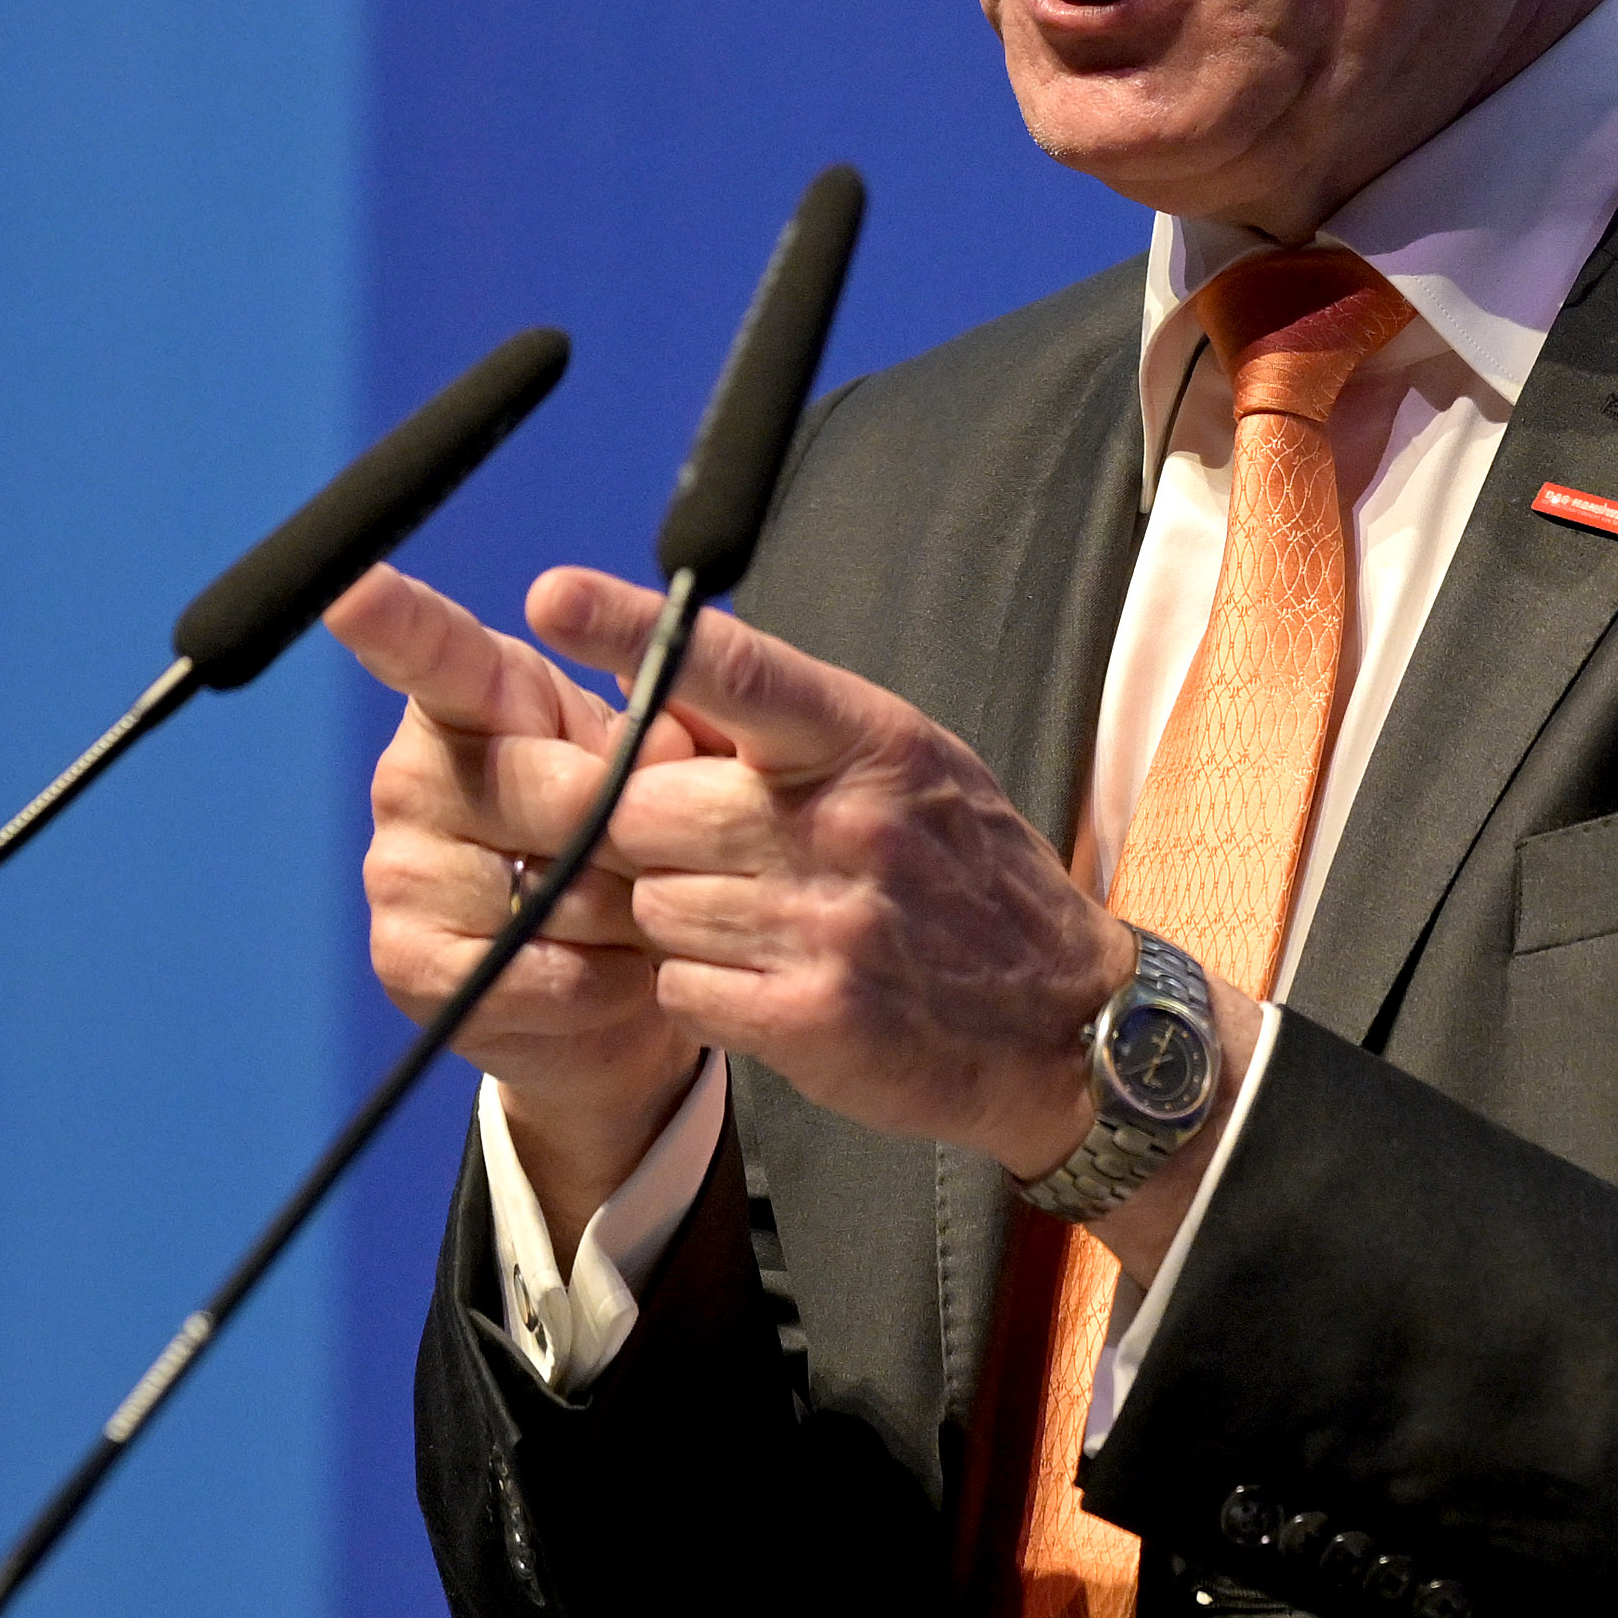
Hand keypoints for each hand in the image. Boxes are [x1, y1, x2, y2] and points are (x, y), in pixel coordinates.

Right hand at [325, 563, 723, 1229]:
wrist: (623, 973)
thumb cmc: (640, 831)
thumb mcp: (671, 759)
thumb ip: (668, 732)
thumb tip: (663, 749)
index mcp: (475, 693)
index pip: (431, 649)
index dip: (393, 620)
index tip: (354, 594)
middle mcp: (414, 772)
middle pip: (558, 794)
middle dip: (641, 833)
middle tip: (661, 852)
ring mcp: (398, 870)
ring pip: (553, 895)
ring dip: (625, 918)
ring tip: (631, 916)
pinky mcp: (406, 964)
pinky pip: (535, 976)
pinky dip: (598, 984)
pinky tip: (607, 972)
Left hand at [509, 563, 1140, 1201]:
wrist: (1065, 1021)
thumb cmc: (967, 875)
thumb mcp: (902, 766)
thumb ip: (782, 728)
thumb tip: (644, 682)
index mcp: (868, 739)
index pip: (736, 669)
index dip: (636, 628)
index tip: (553, 595)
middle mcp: (847, 823)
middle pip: (646, 807)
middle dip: (649, 832)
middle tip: (709, 851)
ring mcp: (829, 924)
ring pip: (654, 903)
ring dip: (678, 916)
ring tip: (758, 921)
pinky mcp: (810, 1020)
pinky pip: (678, 987)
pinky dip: (700, 988)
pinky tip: (764, 980)